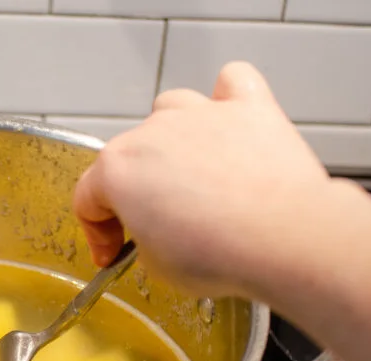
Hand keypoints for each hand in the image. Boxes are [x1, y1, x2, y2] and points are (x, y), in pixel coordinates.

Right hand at [73, 61, 342, 297]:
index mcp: (117, 171)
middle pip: (127, 153)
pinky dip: (227, 98)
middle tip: (155, 226)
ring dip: (170, 136)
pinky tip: (229, 121)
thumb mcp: (157, 268)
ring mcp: (201, 114)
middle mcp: (152, 132)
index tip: (112, 253)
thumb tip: (157, 234)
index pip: (88, 198)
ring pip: (170, 109)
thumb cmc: (218, 254)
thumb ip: (142, 240)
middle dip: (135, 189)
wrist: (282, 239)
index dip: (98, 232)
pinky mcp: (249, 109)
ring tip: (189, 171)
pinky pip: (231, 83)